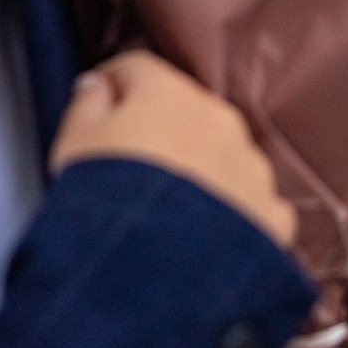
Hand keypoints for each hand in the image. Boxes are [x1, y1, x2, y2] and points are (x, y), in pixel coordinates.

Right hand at [49, 50, 296, 245]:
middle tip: (135, 171)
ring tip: (172, 215)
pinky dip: (235, 215)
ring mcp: (253, 168)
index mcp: (169, 95)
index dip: (114, 85)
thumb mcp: (74, 146)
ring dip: (203, 172)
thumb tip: (99, 85)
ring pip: (225, 157)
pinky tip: (208, 241)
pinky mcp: (273, 215)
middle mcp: (221, 121)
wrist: (149, 278)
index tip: (100, 104)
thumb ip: (87, 104)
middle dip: (164, 132)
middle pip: (187, 113)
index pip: (138, 69)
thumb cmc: (104, 205)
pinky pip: (252, 203)